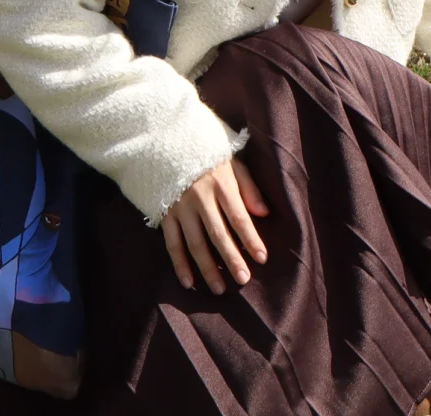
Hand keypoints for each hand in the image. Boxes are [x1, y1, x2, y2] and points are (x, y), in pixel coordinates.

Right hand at [161, 156, 268, 293]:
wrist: (168, 142)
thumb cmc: (209, 155)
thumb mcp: (233, 163)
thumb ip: (249, 188)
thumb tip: (264, 214)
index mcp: (221, 184)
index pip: (239, 218)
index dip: (251, 239)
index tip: (262, 258)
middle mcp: (200, 198)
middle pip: (218, 234)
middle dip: (232, 259)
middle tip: (243, 280)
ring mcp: (180, 208)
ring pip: (195, 244)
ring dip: (207, 268)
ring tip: (220, 289)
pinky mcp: (165, 215)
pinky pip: (172, 243)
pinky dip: (179, 264)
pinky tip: (188, 282)